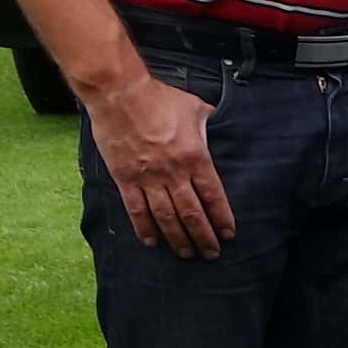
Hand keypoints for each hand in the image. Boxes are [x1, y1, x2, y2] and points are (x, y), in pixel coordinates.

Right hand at [84, 70, 235, 257]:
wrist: (119, 93)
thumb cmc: (158, 97)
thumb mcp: (194, 107)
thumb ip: (208, 123)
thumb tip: (218, 125)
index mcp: (195, 157)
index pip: (213, 196)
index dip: (221, 218)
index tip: (228, 234)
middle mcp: (174, 173)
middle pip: (192, 213)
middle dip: (204, 237)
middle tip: (211, 253)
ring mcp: (148, 178)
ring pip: (166, 217)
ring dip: (178, 239)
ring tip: (186, 254)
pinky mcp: (125, 178)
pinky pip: (136, 209)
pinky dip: (144, 228)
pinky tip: (151, 242)